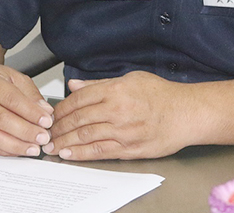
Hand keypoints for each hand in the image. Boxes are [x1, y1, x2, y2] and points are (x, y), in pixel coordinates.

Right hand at [0, 63, 53, 156]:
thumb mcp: (13, 77)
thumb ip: (31, 93)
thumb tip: (45, 111)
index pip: (11, 99)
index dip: (31, 112)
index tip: (46, 121)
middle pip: (2, 120)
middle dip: (26, 131)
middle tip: (43, 137)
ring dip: (17, 145)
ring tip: (34, 148)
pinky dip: (6, 151)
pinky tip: (20, 150)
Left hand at [44, 71, 189, 159]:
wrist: (187, 113)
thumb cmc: (162, 95)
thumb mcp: (130, 79)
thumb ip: (99, 84)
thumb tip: (75, 85)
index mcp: (116, 90)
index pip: (79, 99)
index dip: (61, 108)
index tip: (51, 114)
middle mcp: (118, 110)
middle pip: (78, 119)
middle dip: (58, 127)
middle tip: (46, 133)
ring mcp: (124, 131)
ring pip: (86, 137)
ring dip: (65, 143)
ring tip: (52, 146)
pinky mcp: (130, 148)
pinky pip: (100, 152)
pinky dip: (82, 154)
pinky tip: (70, 155)